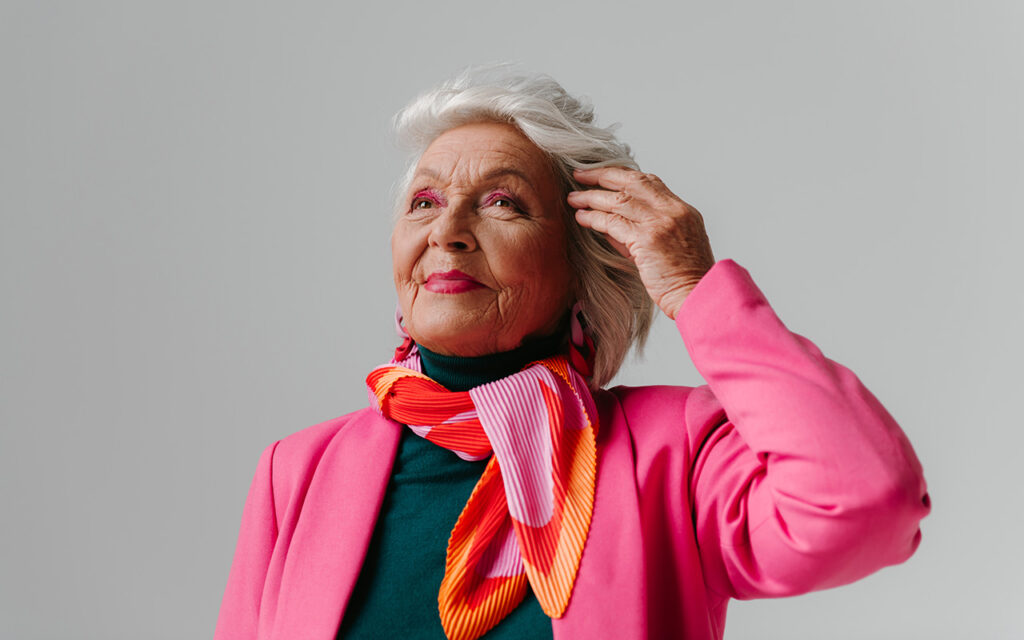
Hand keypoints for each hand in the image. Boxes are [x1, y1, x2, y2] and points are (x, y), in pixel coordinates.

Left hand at [568, 167, 715, 318]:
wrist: (698, 296)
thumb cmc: (683, 280)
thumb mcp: (669, 248)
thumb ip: (640, 233)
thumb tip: (609, 225)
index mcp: (682, 210)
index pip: (650, 181)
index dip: (623, 175)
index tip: (603, 175)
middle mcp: (672, 211)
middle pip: (632, 181)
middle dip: (602, 175)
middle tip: (580, 174)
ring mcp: (660, 223)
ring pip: (619, 199)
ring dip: (592, 196)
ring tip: (573, 198)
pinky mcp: (647, 239)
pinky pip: (613, 222)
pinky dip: (594, 217)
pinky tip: (581, 217)